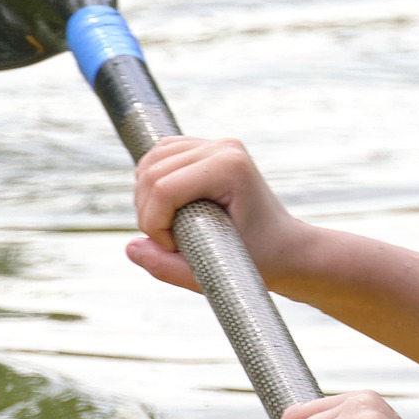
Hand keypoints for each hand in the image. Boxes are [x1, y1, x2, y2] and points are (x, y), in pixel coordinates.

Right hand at [127, 136, 305, 292]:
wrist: (288, 248)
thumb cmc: (261, 261)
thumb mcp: (214, 273)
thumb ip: (167, 267)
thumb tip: (131, 248)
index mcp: (230, 167)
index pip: (163, 189)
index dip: (155, 224)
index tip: (175, 248)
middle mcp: (224, 147)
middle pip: (151, 173)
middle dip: (149, 213)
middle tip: (173, 242)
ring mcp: (217, 144)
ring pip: (150, 162)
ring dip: (147, 199)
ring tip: (171, 227)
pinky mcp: (207, 148)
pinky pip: (160, 158)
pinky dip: (152, 184)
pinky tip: (167, 209)